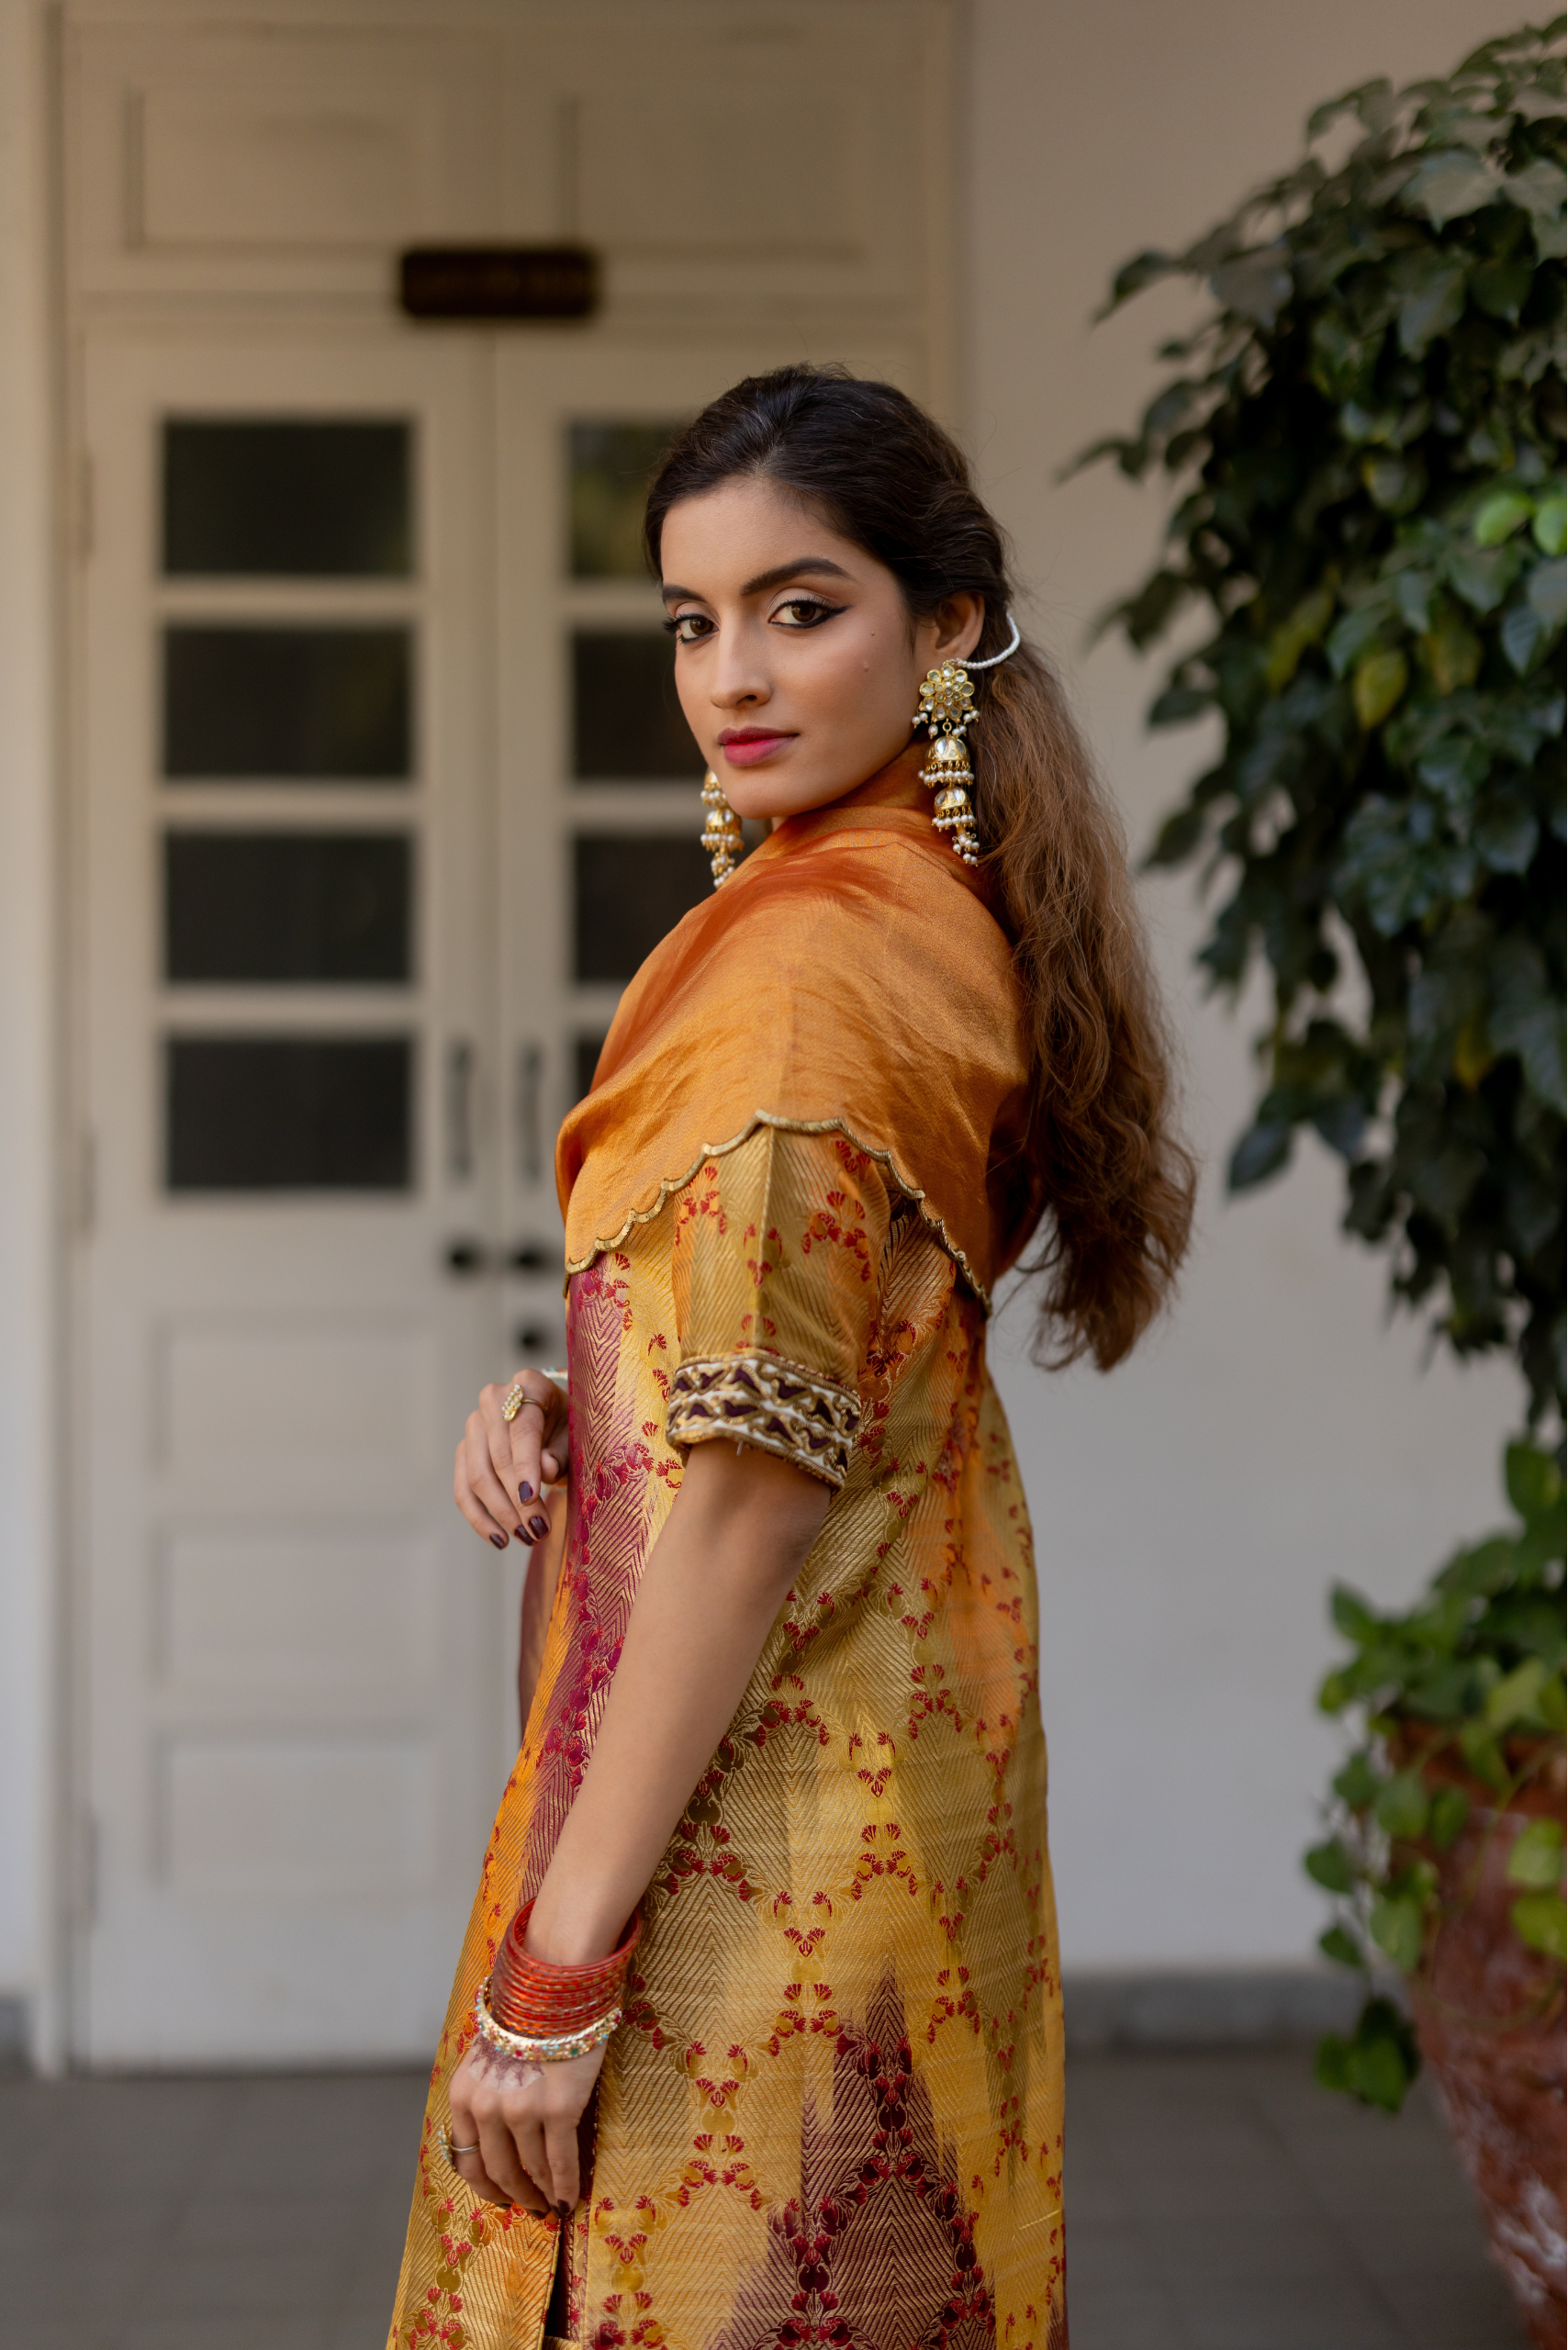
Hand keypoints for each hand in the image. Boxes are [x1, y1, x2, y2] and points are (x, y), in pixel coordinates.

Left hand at [447, 2035, 604, 2211]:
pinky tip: (572, 2198)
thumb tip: (495, 2136)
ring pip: (532, 2169)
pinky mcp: (559, 2109)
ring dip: (543, 2192)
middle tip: (530, 2207)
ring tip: (553, 2202)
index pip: (467, 2159)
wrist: (555, 1987)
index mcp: (463, 2096)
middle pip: (498, 2170)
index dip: (486, 2185)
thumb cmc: (524, 2019)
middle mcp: (487, 2109)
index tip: (501, 2196)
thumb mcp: (485, 2057)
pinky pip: (562, 2161)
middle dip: (515, 2194)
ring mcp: (523, 2111)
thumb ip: (484, 2095)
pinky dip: (566, 2185)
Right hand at [454, 1372, 567, 1551]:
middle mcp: (494, 1399)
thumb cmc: (569, 1427)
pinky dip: (480, 1519)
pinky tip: (500, 1539)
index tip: (532, 1498)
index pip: (522, 1430)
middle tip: (539, 1530)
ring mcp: (474, 1425)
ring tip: (526, 1538)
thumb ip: (560, 1453)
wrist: (555, 1421)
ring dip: (501, 1514)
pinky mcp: (464, 1450)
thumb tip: (544, 1471)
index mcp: (527, 1383)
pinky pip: (463, 1490)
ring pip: (477, 1478)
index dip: (525, 1466)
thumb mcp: (575, 1436)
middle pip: (498, 1458)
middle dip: (517, 1501)